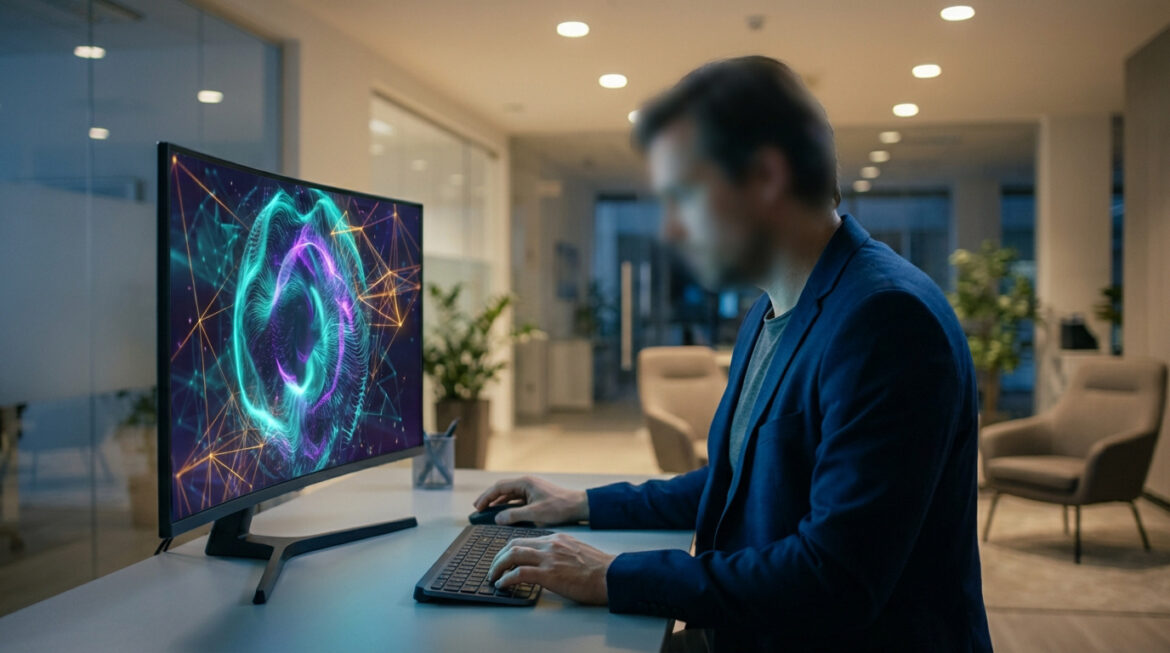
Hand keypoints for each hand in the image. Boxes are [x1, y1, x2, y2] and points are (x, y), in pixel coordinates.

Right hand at [473, 476, 588, 525]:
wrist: (578, 507)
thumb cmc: (559, 507)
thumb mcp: (535, 514)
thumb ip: (514, 516)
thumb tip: (498, 518)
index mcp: (525, 483)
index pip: (499, 487)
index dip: (486, 497)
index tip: (477, 507)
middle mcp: (526, 484)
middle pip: (502, 490)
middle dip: (489, 499)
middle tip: (478, 509)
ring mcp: (531, 490)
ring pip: (509, 496)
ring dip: (498, 504)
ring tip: (487, 513)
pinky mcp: (535, 497)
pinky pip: (517, 501)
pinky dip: (508, 507)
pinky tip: (503, 515)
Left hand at [488, 533, 613, 604]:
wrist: (611, 575)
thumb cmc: (598, 568)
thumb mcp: (576, 550)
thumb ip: (560, 551)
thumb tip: (546, 561)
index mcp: (557, 538)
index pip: (525, 539)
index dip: (510, 549)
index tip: (503, 558)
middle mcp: (550, 544)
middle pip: (514, 544)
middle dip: (499, 556)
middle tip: (494, 568)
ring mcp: (549, 558)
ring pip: (513, 555)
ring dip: (498, 566)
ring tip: (493, 576)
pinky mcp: (549, 574)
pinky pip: (520, 573)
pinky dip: (507, 578)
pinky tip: (503, 585)